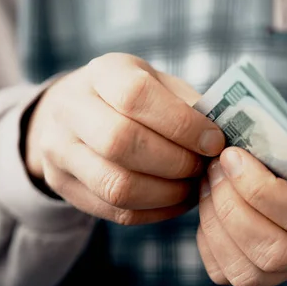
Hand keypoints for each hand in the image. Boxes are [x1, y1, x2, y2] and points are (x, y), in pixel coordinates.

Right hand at [25, 53, 224, 224]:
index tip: (214, 141)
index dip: (181, 124)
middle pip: (121, 142)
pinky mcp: (63, 185)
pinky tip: (175, 201)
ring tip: (191, 187)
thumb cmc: (129, 98)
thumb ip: (187, 106)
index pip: (135, 97)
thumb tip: (227, 137)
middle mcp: (70, 109)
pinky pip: (115, 212)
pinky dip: (155, 212)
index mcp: (101, 73)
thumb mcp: (156, 84)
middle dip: (174, 162)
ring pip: (116, 186)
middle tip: (202, 167)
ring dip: (166, 193)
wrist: (70, 114)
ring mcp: (60, 150)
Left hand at [196, 120, 286, 285]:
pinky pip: (229, 275)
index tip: (231, 155)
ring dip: (215, 225)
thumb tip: (241, 136)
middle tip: (213, 170)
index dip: (258, 188)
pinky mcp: (270, 277)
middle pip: (273, 250)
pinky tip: (208, 210)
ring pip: (249, 271)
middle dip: (230, 207)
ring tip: (206, 186)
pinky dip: (208, 243)